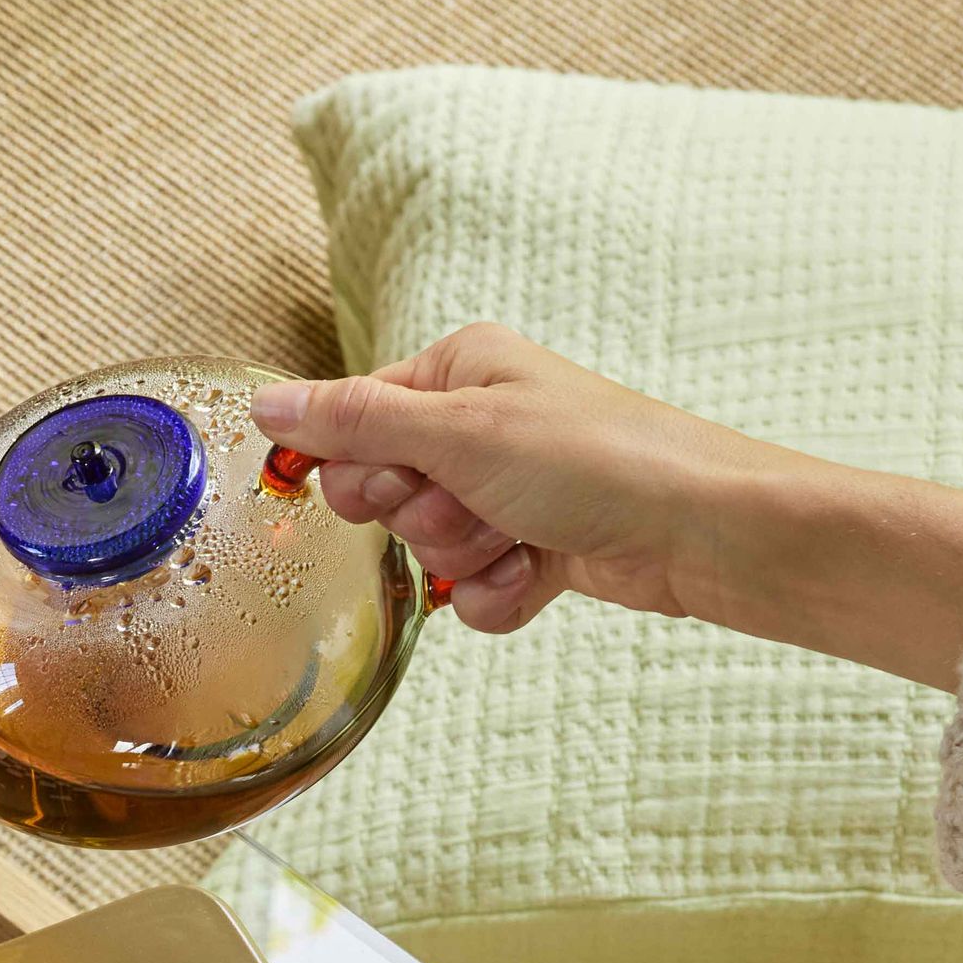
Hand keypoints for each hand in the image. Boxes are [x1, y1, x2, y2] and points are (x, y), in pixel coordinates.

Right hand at [252, 323, 962, 693]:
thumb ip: (353, 421)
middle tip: (472, 504)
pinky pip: (471, 588)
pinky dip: (497, 592)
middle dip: (420, 515)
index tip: (392, 480)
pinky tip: (538, 574)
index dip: (360, 466)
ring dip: (464, 556)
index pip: (354, 419)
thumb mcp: (459, 432)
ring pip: (428, 546)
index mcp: (458, 370)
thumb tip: (266, 400)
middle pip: (385, 488)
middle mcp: (479, 422)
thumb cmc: (597, 459)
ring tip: (520, 536)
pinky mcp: (533, 547)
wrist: (696, 530)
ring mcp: (506, 489)